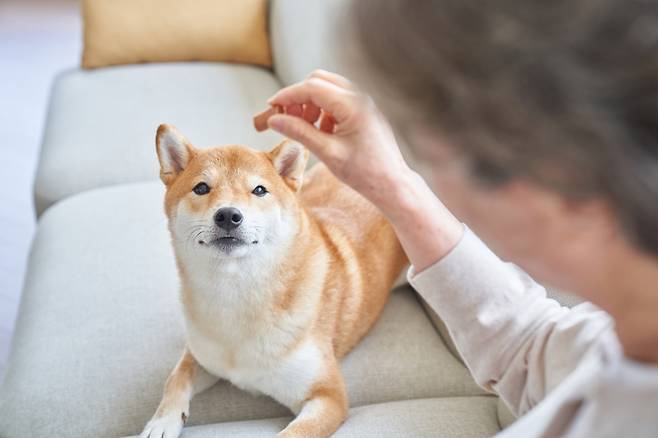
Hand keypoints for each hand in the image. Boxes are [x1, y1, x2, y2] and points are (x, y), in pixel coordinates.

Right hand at [264, 70, 411, 214]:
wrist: (392, 184)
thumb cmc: (366, 172)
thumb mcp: (327, 153)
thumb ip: (299, 133)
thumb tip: (274, 120)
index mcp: (352, 104)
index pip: (312, 87)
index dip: (288, 95)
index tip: (271, 107)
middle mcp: (360, 97)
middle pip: (319, 81)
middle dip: (299, 97)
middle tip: (286, 118)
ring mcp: (363, 103)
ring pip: (328, 89)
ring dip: (311, 104)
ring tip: (304, 128)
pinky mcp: (364, 111)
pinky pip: (337, 101)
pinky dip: (323, 111)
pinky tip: (321, 132)